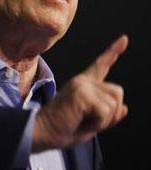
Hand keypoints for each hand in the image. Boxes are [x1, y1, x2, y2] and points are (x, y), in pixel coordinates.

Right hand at [32, 35, 128, 151]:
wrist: (44, 130)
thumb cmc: (64, 128)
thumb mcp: (92, 123)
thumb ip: (108, 115)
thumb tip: (125, 109)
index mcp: (85, 84)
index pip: (102, 65)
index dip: (113, 51)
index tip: (124, 39)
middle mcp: (83, 80)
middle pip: (117, 92)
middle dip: (111, 113)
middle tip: (89, 119)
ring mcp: (81, 84)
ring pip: (114, 103)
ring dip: (103, 119)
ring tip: (83, 119)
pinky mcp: (80, 92)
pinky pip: (105, 111)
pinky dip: (98, 122)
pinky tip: (81, 119)